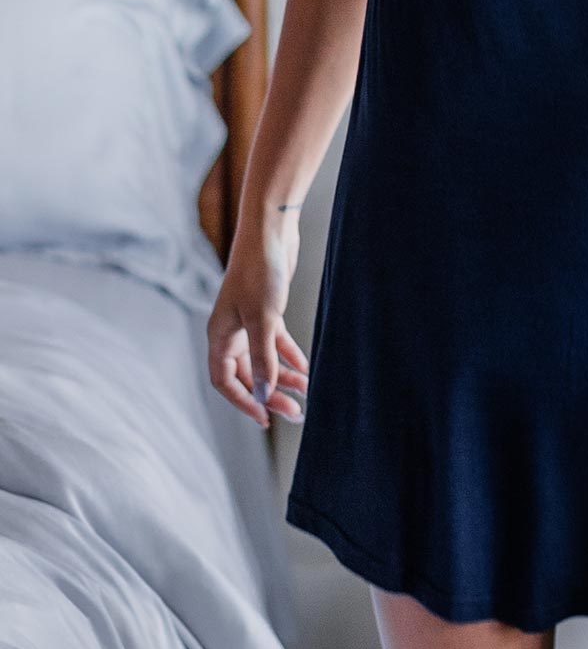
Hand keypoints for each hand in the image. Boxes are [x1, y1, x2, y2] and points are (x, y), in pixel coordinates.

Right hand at [206, 210, 308, 429]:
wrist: (271, 231)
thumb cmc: (259, 272)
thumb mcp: (263, 319)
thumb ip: (262, 359)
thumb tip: (263, 395)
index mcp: (219, 336)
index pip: (225, 381)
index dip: (243, 402)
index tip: (266, 417)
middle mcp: (231, 332)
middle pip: (247, 375)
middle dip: (270, 395)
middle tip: (294, 413)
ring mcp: (249, 322)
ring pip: (264, 360)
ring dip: (283, 378)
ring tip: (306, 393)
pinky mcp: (268, 311)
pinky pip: (276, 343)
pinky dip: (290, 356)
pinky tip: (307, 368)